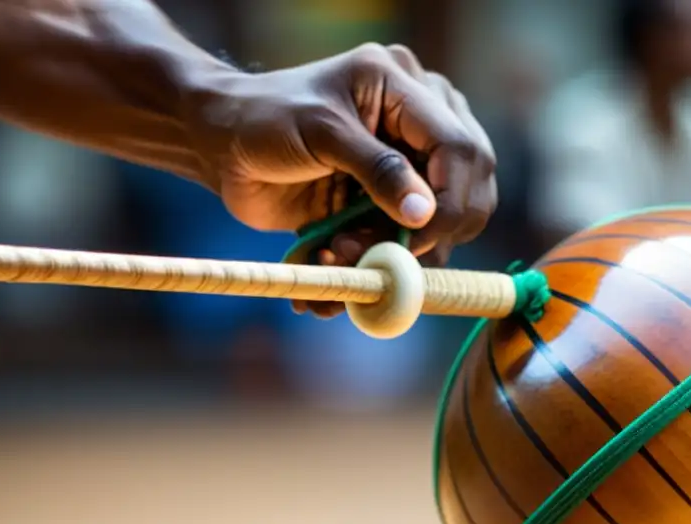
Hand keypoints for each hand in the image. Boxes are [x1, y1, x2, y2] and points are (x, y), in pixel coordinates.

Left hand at [192, 43, 497, 317]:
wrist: (222, 144)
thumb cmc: (265, 118)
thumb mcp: (322, 132)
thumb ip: (377, 169)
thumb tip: (426, 214)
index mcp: (407, 89)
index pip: (461, 149)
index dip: (450, 199)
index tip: (417, 236)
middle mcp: (418, 127)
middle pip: (469, 192)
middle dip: (426, 234)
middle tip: (376, 251)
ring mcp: (405, 169)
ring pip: (438, 229)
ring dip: (392, 255)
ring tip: (336, 250)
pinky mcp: (385, 206)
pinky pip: (404, 247)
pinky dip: (374, 267)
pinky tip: (331, 260)